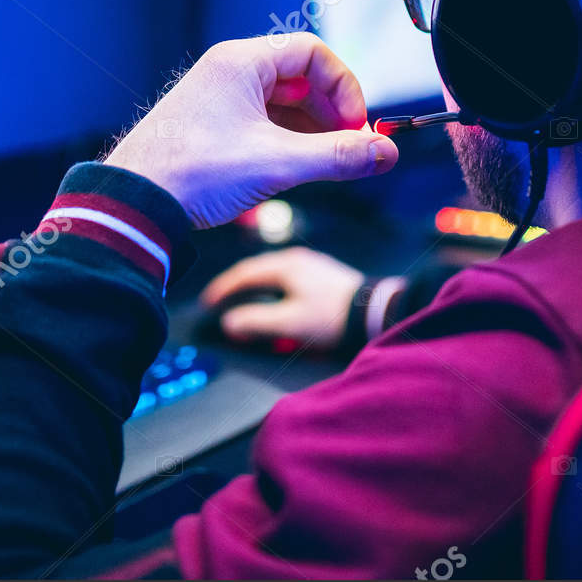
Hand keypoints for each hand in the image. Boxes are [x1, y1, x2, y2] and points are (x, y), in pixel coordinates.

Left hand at [105, 33, 397, 228]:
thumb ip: (337, 157)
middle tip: (348, 146)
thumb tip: (384, 153)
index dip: (343, 86)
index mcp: (241, 63)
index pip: (312, 52)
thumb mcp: (277, 163)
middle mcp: (229, 73)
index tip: (355, 124)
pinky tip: (297, 167)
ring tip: (326, 162)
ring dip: (311, 129)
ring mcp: (219, 100)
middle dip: (331, 111)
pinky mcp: (213, 127)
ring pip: (283, 103)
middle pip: (300, 77)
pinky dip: (287, 140)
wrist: (136, 203)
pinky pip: (263, 122)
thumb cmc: (191, 172)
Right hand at [200, 247, 396, 347]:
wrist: (374, 311)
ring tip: (243, 299)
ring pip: (272, 271)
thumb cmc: (333, 316)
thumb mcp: (289, 322)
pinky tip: (273, 297)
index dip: (222, 288)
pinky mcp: (322, 272)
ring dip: (254, 285)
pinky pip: (286, 275)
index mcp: (285, 265)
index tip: (208, 302)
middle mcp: (296, 258)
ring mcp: (311, 263)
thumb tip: (229, 323)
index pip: (243, 273)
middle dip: (236, 285)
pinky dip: (272, 286)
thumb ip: (256, 322)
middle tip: (220, 300)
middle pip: (256, 268)